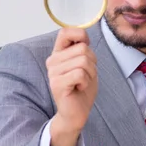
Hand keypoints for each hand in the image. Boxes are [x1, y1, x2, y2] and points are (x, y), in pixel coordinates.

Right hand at [45, 27, 97, 145]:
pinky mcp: (57, 83)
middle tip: (86, 76)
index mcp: (59, 54)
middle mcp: (53, 61)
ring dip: (90, 74)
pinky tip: (79, 88)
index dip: (80, 35)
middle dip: (92, 63)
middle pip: (82, 48)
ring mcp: (53, 72)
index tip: (86, 47)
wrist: (77, 113)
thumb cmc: (82, 89)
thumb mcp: (86, 65)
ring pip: (83, 61)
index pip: (65, 32)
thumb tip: (84, 38)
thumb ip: (83, 51)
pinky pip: (80, 74)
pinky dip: (86, 82)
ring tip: (82, 83)